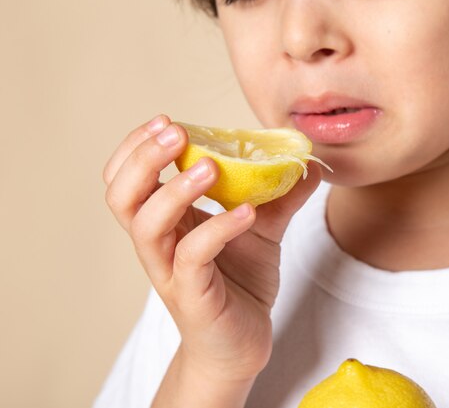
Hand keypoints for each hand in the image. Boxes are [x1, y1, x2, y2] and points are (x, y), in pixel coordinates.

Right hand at [103, 114, 321, 381]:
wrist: (242, 343)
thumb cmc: (241, 283)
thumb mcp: (263, 230)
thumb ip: (280, 196)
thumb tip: (309, 163)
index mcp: (166, 222)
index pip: (128, 178)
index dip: (137, 147)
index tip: (168, 121)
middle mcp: (159, 244)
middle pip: (122, 196)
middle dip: (142, 159)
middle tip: (175, 133)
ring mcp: (170, 271)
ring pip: (147, 225)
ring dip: (174, 190)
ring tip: (211, 167)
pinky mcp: (192, 295)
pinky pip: (193, 257)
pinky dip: (219, 229)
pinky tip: (248, 213)